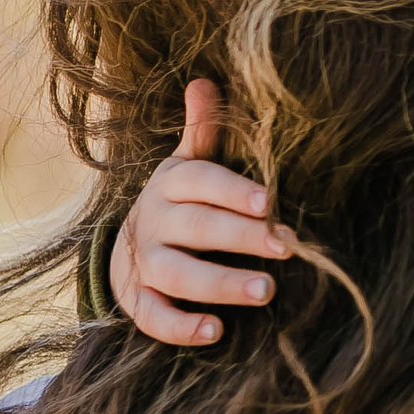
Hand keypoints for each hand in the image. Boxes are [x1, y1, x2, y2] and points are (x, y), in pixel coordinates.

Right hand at [109, 78, 296, 345]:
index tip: (268, 202)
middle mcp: (153, 221)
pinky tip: (215, 332)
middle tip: (286, 247)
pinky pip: (153, 316)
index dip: (232, 191)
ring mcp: (143, 262)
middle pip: (197, 228)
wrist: (127, 246)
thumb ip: (203, 132)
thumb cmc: (180, 203)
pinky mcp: (136, 299)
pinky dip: (180, 327)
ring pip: (177, 274)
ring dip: (221, 284)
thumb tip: (204, 81)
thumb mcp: (187, 165)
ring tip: (266, 291)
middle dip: (241, 238)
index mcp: (171, 185)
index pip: (200, 182)